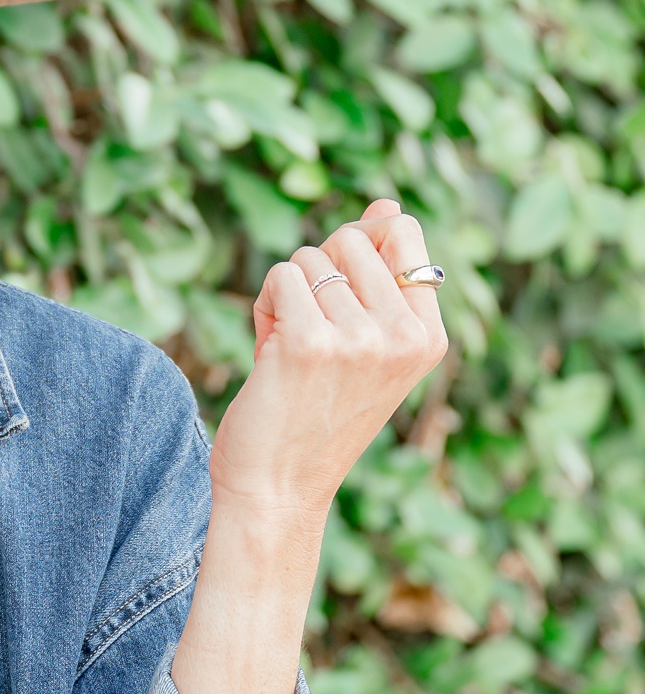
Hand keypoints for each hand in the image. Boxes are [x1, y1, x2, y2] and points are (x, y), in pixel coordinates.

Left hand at [208, 199, 447, 525]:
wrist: (277, 490)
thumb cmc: (313, 415)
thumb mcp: (363, 343)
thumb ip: (377, 275)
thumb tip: (387, 203)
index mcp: (429, 336)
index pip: (403, 232)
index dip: (357, 246)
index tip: (340, 297)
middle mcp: (404, 336)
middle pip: (349, 239)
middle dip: (316, 276)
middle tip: (309, 336)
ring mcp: (360, 338)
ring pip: (308, 258)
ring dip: (286, 297)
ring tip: (289, 352)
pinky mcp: (310, 341)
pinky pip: (279, 277)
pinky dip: (263, 309)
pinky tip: (268, 355)